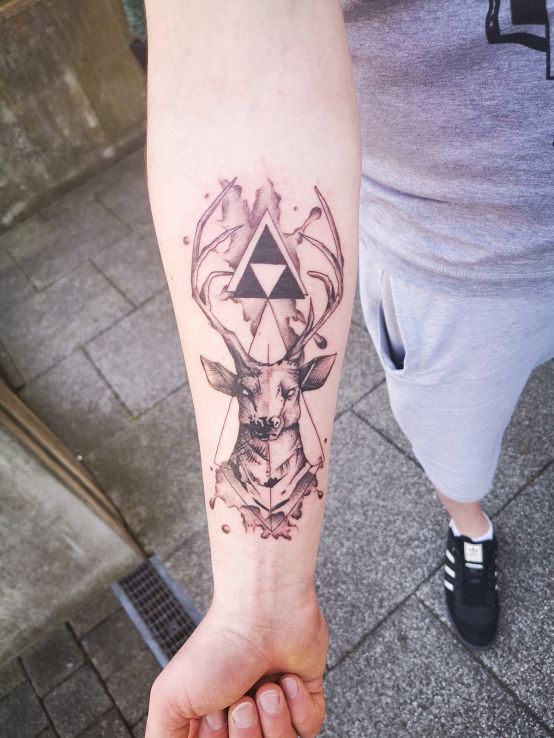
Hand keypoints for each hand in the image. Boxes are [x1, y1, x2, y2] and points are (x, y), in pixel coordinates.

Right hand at [145, 590, 327, 737]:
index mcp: (208, 718)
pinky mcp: (304, 695)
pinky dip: (299, 706)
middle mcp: (241, 714)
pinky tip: (286, 678)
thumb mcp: (170, 699)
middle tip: (238, 697)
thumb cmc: (217, 647)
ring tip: (264, 686)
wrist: (263, 612)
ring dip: (272, 717)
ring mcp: (273, 706)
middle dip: (244, 731)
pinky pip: (308, 729)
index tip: (210, 713)